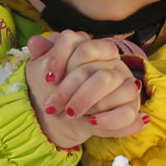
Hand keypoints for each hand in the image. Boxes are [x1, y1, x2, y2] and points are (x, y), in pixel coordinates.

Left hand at [26, 32, 147, 147]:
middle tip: (51, 106)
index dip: (62, 58)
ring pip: (109, 82)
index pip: (81, 44)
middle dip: (68, 89)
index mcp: (94, 49)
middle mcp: (113, 63)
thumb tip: (34, 42)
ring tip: (69, 114)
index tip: (48, 78)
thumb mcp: (43, 73)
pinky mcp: (131, 106)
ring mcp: (125, 83)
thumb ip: (43, 56)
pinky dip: (109, 119)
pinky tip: (92, 123)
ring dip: (86, 101)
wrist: (65, 119)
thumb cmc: (56, 90)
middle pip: (93, 68)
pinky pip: (127, 111)